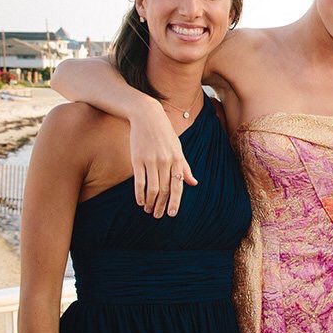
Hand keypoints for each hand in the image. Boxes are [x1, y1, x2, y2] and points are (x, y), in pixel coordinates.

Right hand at [130, 101, 197, 217]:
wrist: (147, 116)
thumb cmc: (165, 134)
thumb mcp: (178, 149)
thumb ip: (185, 167)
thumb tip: (194, 183)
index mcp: (178, 160)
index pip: (178, 186)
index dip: (175, 201)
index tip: (172, 214)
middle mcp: (166, 162)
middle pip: (164, 189)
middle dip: (161, 205)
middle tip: (158, 216)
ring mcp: (151, 160)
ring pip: (152, 187)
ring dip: (150, 202)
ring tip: (149, 210)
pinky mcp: (138, 159)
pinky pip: (139, 180)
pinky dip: (139, 193)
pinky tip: (140, 201)